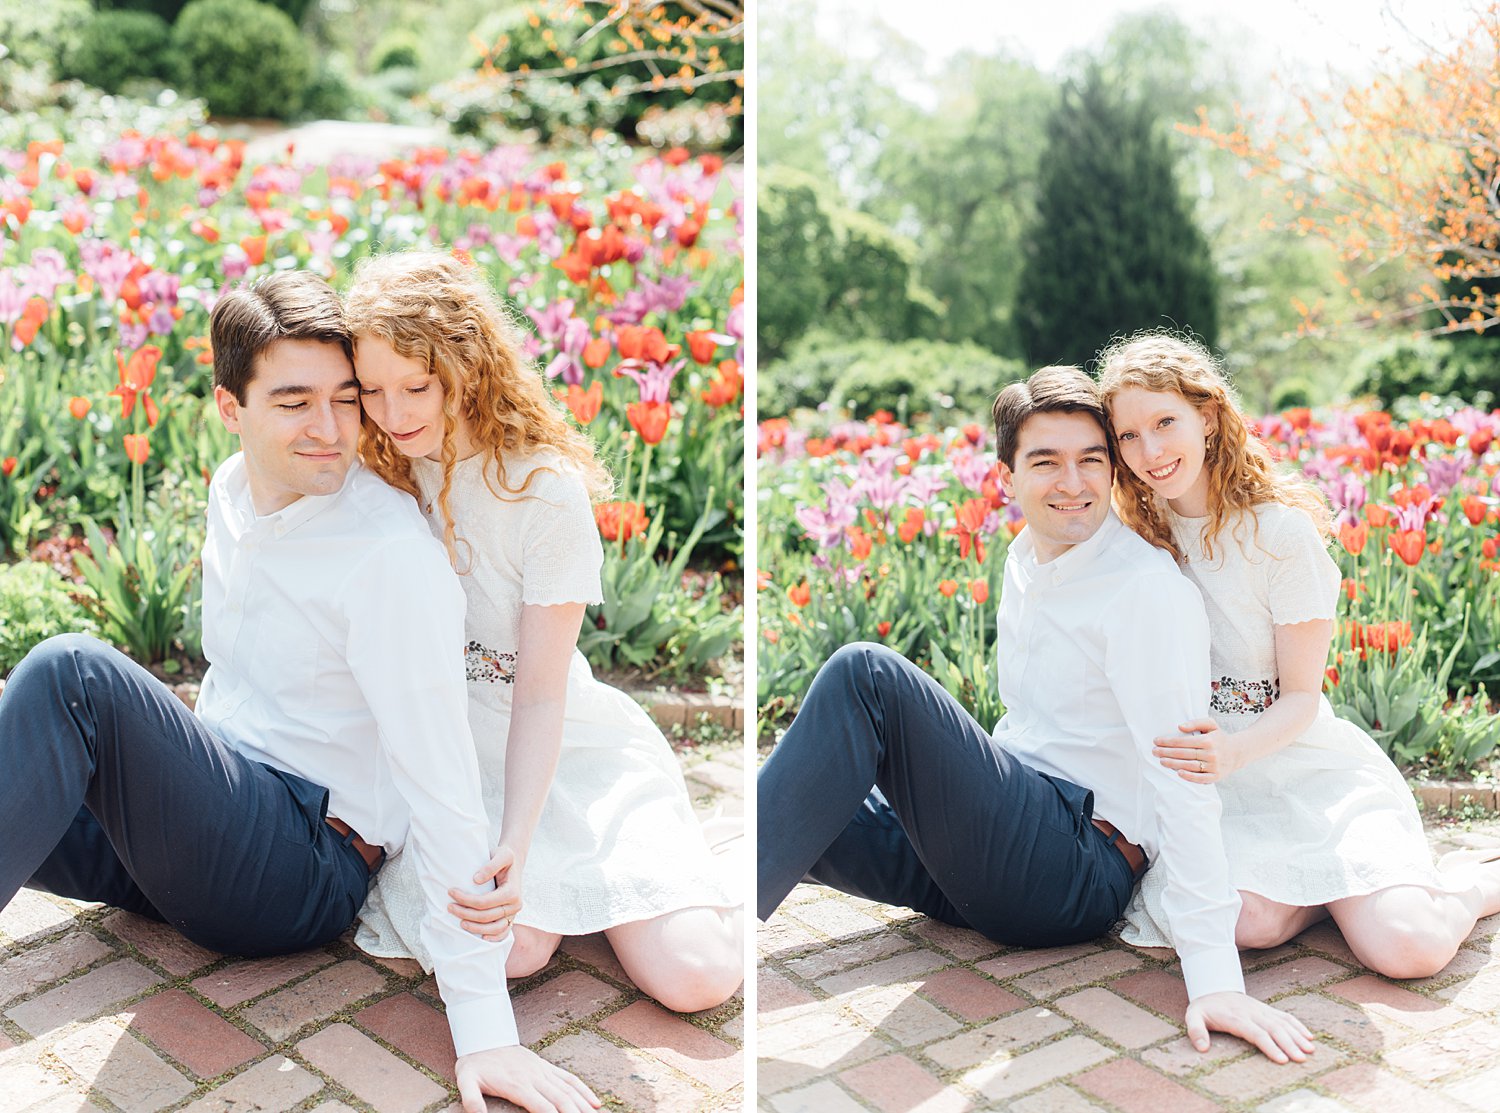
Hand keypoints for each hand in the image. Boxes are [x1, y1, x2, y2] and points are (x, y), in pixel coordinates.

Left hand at [450, 843, 523, 941]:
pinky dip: (493, 937)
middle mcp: (515, 905)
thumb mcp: (501, 855)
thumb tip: (475, 880)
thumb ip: (490, 866)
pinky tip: (481, 937)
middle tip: (449, 907)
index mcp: (512, 892)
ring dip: (475, 928)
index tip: (451, 892)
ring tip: (459, 921)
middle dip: (465, 913)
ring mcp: (514, 914)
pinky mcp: (511, 918)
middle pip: (486, 916)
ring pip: (493, 928)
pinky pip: (503, 933)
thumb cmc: (505, 858)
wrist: (514, 863)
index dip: (466, 899)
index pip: (484, 902)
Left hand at [456, 1045, 599, 1112]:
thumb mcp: (465, 1081)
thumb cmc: (475, 1063)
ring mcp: (543, 1071)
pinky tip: (595, 1102)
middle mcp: (535, 1077)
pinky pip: (569, 1079)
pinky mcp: (546, 1067)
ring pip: (569, 1090)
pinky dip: (584, 1090)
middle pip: (562, 1099)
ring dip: (584, 1105)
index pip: (543, 1107)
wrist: (485, 1037)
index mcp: (518, 1084)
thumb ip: (472, 1099)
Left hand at [1153, 718, 1229, 782]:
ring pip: (1190, 766)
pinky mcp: (1216, 776)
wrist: (1237, 752)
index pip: (1183, 742)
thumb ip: (1195, 722)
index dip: (1168, 742)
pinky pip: (1201, 778)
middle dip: (1166, 753)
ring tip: (1161, 761)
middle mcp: (1211, 754)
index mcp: (1208, 740)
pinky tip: (1178, 773)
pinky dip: (1189, 777)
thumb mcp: (1211, 724)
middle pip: (1184, 754)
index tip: (1156, 741)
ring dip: (1173, 764)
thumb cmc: (1219, 737)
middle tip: (1154, 751)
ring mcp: (1214, 766)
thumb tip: (1179, 726)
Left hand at [1185, 991, 1314, 1062]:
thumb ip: (1195, 1030)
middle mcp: (1251, 1012)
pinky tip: (1309, 1036)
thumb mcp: (1192, 1016)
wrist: (1212, 987)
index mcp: (1235, 1017)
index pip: (1255, 1032)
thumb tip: (1202, 1048)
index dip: (1269, 1046)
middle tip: (1301, 1059)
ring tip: (1311, 1050)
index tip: (1282, 1060)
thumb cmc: (1204, 1008)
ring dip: (1297, 1035)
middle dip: (1288, 1044)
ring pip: (1282, 1022)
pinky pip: (1284, 1016)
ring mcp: (1260, 1009)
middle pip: (1273, 1028)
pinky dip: (1297, 1025)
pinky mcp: (1266, 1009)